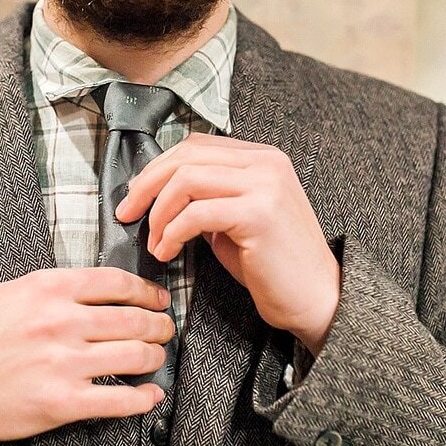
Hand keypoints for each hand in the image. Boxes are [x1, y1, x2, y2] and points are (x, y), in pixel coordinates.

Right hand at [0, 267, 174, 445]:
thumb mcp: (11, 292)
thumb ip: (55, 288)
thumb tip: (99, 288)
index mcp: (48, 288)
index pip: (118, 283)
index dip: (148, 292)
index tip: (158, 299)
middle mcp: (60, 322)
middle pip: (135, 320)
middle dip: (159, 325)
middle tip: (165, 330)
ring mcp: (63, 363)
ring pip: (136, 356)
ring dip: (155, 358)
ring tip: (156, 359)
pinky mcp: (62, 403)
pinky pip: (120, 400)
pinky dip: (143, 398)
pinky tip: (150, 395)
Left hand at [115, 131, 339, 354]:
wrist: (317, 298)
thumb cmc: (272, 266)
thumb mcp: (235, 220)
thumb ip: (207, 197)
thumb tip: (158, 192)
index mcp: (262, 158)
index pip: (196, 146)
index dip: (158, 168)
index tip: (136, 196)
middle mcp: (266, 163)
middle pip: (186, 156)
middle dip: (147, 185)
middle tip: (128, 214)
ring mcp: (265, 185)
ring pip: (186, 179)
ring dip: (159, 213)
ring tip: (155, 242)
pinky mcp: (259, 214)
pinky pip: (197, 214)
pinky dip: (172, 233)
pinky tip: (167, 252)